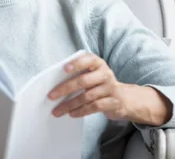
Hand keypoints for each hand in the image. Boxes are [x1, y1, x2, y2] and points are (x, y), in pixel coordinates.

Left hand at [47, 53, 172, 125]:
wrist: (124, 98)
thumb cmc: (99, 84)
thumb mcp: (92, 75)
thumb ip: (78, 74)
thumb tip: (56, 82)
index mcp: (98, 63)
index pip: (88, 60)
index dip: (77, 63)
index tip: (64, 68)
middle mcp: (105, 74)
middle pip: (83, 81)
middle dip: (65, 89)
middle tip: (51, 96)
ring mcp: (110, 88)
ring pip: (87, 96)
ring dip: (70, 104)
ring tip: (57, 110)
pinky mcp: (113, 102)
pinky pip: (94, 107)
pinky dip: (81, 111)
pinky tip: (72, 114)